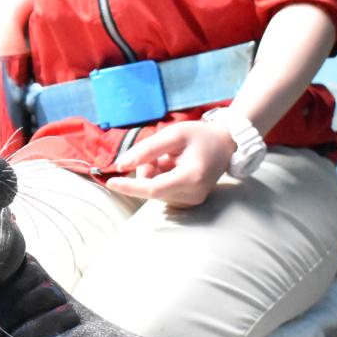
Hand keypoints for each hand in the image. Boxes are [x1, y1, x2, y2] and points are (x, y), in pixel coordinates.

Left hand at [103, 120, 235, 207]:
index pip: (153, 189)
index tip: (110, 182)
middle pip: (151, 188)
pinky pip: (162, 192)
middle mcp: (192, 195)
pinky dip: (160, 178)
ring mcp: (191, 201)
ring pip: (154, 190)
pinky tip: (174, 167)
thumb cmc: (200, 136)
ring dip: (154, 173)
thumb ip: (146, 149)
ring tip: (172, 158)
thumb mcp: (174, 134)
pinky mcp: (188, 203)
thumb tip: (121, 165)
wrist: (225, 144)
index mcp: (191, 177)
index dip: (130, 186)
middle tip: (161, 152)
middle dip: (147, 169)